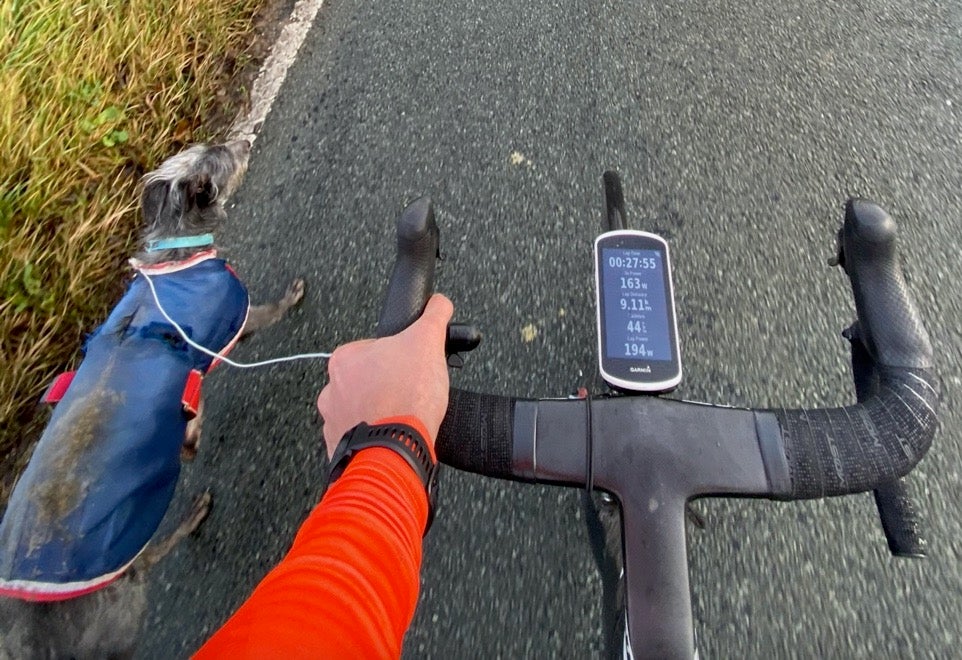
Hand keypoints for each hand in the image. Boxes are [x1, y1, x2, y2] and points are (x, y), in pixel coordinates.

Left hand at [317, 294, 453, 456]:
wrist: (395, 448)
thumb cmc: (406, 396)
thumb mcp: (427, 341)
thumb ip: (433, 316)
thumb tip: (439, 303)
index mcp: (345, 359)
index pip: (373, 350)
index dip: (399, 358)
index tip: (412, 368)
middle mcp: (332, 389)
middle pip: (367, 381)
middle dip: (389, 387)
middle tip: (413, 394)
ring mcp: (334, 421)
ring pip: (362, 411)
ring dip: (380, 413)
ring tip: (404, 418)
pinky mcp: (341, 448)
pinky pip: (360, 438)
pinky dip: (376, 437)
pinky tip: (394, 435)